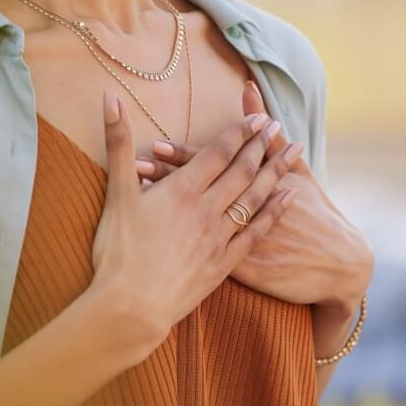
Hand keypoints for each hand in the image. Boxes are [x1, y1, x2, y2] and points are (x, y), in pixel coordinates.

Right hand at [87, 90, 299, 364]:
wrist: (131, 308)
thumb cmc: (118, 251)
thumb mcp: (116, 193)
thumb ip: (118, 143)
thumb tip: (110, 97)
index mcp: (182, 190)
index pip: (218, 153)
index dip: (239, 133)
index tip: (258, 117)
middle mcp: (206, 209)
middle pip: (242, 171)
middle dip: (261, 145)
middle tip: (278, 126)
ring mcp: (219, 237)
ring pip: (255, 197)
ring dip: (276, 171)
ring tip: (295, 151)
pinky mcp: (224, 263)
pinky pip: (257, 231)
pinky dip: (275, 211)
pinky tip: (289, 198)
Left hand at [136, 80, 373, 311]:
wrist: (337, 264)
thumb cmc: (316, 212)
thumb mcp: (297, 171)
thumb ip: (269, 134)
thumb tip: (249, 88)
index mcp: (254, 186)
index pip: (212, 166)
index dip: (183, 156)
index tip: (156, 143)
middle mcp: (242, 212)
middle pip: (198, 192)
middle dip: (166, 179)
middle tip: (136, 166)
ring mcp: (238, 243)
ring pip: (192, 222)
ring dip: (165, 209)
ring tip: (138, 195)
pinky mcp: (238, 270)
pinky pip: (200, 255)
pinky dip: (178, 243)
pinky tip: (153, 239)